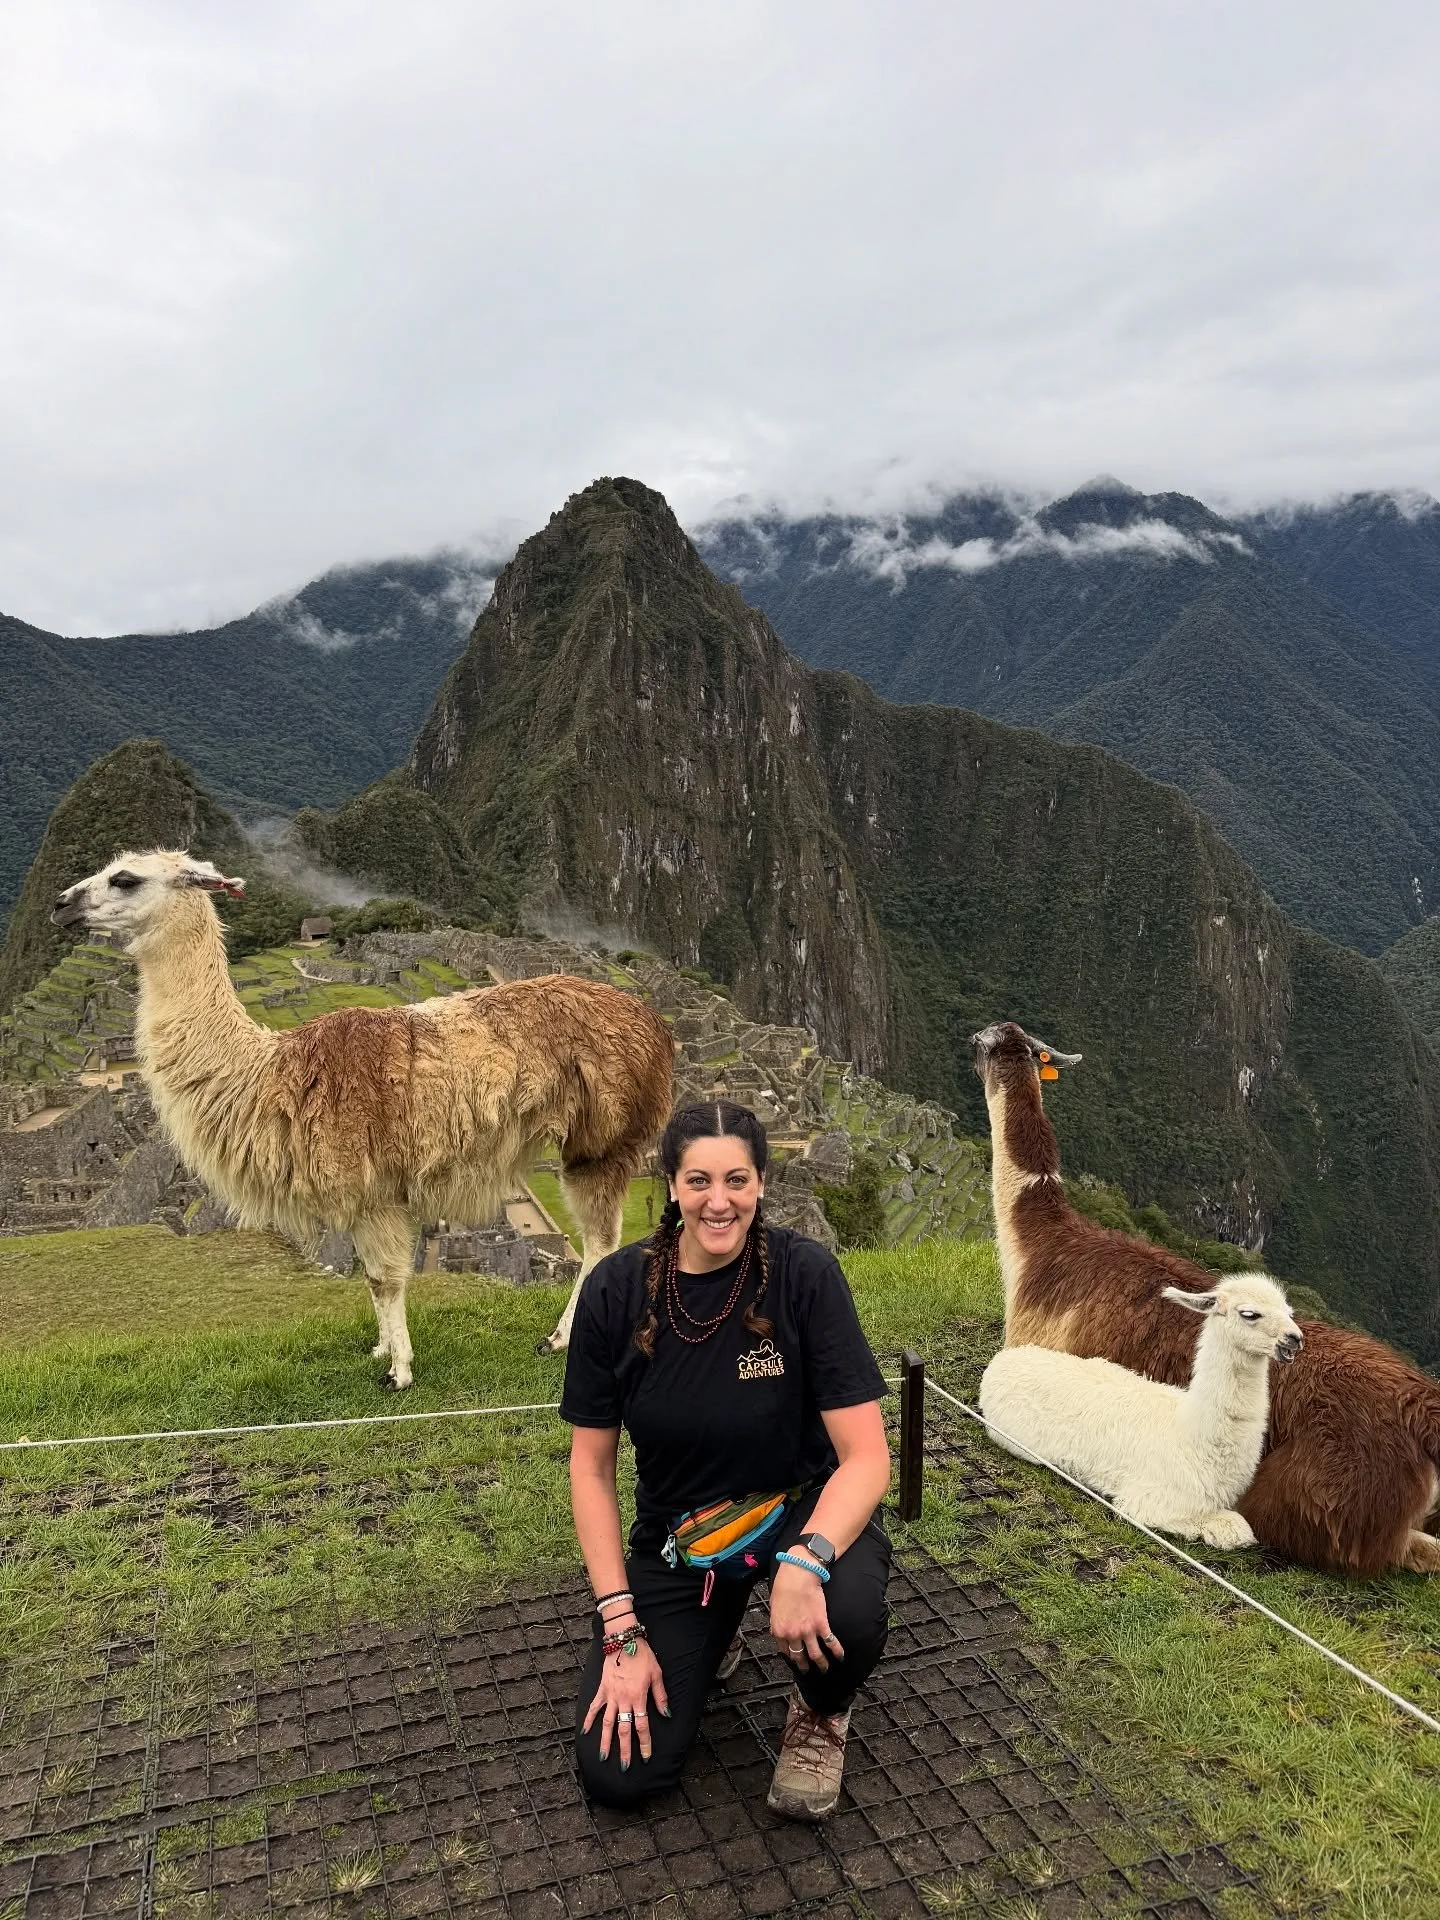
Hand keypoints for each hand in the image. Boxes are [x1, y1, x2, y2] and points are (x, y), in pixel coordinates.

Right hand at [582, 1632, 668, 1769]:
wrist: (624, 1639)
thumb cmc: (643, 1656)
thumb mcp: (657, 1674)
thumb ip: (660, 1696)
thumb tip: (666, 1714)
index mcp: (638, 1697)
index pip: (642, 1726)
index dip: (644, 1743)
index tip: (645, 1758)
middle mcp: (623, 1700)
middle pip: (624, 1730)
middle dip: (624, 1750)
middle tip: (625, 1768)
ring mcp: (610, 1696)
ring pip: (607, 1723)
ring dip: (605, 1741)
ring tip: (603, 1758)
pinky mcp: (602, 1689)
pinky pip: (594, 1707)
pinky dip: (588, 1720)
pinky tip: (584, 1733)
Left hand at [769, 1559, 843, 1672]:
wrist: (798, 1575)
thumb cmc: (784, 1586)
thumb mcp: (774, 1607)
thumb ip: (777, 1622)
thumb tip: (781, 1629)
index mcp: (779, 1631)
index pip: (785, 1651)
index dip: (791, 1656)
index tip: (795, 1659)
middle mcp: (793, 1635)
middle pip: (799, 1656)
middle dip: (804, 1666)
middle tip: (807, 1670)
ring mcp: (808, 1632)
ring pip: (816, 1655)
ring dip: (821, 1664)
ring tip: (824, 1669)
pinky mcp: (821, 1625)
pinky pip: (830, 1642)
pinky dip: (837, 1651)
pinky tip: (840, 1656)